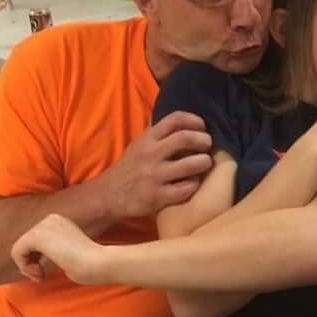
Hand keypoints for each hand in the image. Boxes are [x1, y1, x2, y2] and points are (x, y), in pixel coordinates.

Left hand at [11, 214, 106, 283]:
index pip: (36, 241)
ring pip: (19, 247)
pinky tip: (39, 273)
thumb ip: (51, 252)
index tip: (46, 272)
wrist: (96, 262)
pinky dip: (24, 266)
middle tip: (41, 276)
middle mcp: (51, 218)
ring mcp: (45, 224)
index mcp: (60, 221)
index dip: (37, 259)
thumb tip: (30, 261)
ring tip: (40, 275)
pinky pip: (17, 252)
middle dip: (30, 262)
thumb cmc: (87, 264)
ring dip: (26, 266)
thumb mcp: (66, 254)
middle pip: (25, 243)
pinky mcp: (38, 235)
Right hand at [97, 111, 212, 219]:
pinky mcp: (157, 197)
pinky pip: (186, 189)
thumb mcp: (140, 144)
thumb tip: (184, 121)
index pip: (175, 119)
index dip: (195, 120)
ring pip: (191, 164)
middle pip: (185, 138)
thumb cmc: (130, 167)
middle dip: (203, 140)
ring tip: (206, 163)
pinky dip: (195, 184)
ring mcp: (154, 176)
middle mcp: (150, 154)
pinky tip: (194, 183)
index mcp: (147, 138)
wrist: (108, 195)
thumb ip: (159, 133)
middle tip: (208, 145)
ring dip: (204, 162)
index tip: (202, 127)